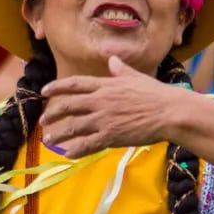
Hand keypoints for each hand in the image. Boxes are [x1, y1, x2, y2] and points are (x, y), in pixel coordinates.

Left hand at [39, 56, 183, 157]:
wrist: (169, 112)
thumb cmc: (156, 94)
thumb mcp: (136, 77)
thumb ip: (121, 70)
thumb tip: (113, 59)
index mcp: (106, 85)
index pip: (74, 84)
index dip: (56, 87)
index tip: (43, 91)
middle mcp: (100, 100)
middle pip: (68, 106)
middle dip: (52, 114)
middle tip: (43, 121)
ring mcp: (104, 118)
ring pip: (74, 127)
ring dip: (59, 134)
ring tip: (49, 140)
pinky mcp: (111, 135)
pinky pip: (88, 144)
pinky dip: (76, 149)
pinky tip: (68, 154)